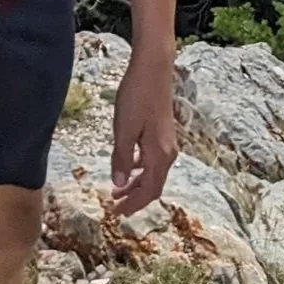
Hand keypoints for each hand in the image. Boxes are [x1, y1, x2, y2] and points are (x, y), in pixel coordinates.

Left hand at [110, 48, 176, 215]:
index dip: (134, 205)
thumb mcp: (123, 129)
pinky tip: (127, 164)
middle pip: (153, 185)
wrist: (153, 70)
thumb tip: (119, 184)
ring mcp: (167, 142)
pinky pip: (152, 159)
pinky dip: (139, 168)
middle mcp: (168, 153)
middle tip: (115, 206)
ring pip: (152, 172)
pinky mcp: (162, 132)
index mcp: (159, 156)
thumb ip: (121, 158)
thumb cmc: (136, 97)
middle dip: (134, 198)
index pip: (149, 191)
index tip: (118, 214)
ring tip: (117, 189)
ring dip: (136, 183)